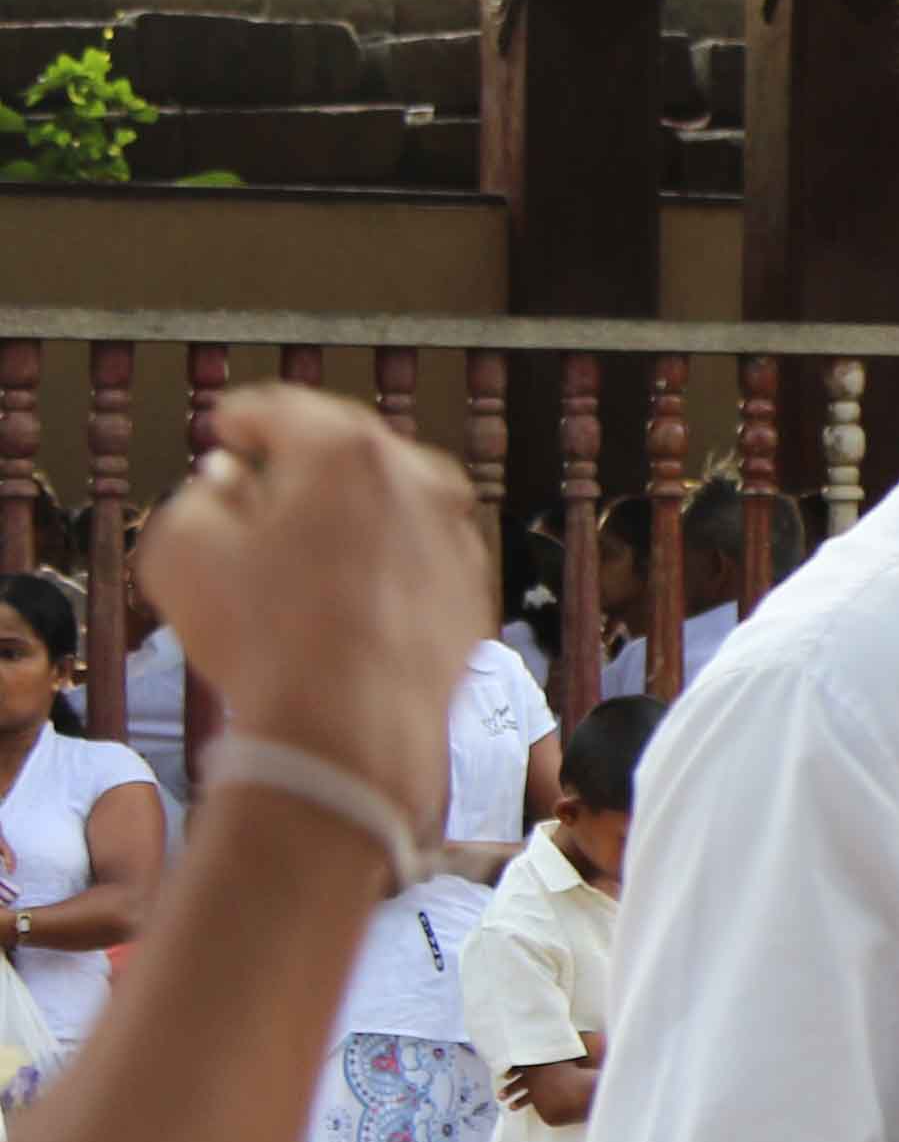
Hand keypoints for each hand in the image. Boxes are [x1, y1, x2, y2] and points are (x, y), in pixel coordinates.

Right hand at [133, 385, 488, 811]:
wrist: (351, 732)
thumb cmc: (264, 638)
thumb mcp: (182, 551)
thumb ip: (197, 496)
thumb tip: (224, 482)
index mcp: (345, 450)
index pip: (281, 409)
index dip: (242, 419)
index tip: (228, 429)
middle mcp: (418, 478)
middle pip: (346, 452)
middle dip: (300, 465)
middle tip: (260, 483)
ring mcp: (456, 534)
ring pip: (389, 504)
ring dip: (347, 514)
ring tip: (298, 548)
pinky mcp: (473, 591)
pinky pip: (415, 559)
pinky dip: (382, 563)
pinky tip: (343, 595)